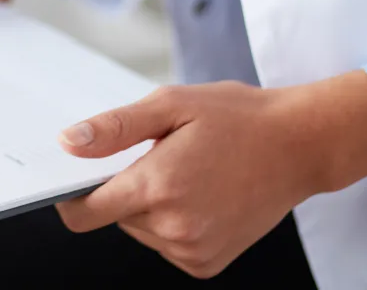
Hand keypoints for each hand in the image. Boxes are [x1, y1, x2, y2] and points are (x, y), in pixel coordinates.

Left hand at [54, 72, 366, 278]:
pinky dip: (172, 222)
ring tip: (189, 171)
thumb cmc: (237, 118)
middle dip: (126, 187)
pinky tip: (201, 195)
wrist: (298, 145)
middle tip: (162, 155)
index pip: (85, 212)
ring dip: (151, 205)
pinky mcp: (207, 263)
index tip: (75, 178)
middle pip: (115, 216)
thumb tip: (68, 143)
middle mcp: (173, 227)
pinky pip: (167, 245)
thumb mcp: (171, 104)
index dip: (71, 196)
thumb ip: (114, 128)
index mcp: (158, 187)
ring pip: (141, 230)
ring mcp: (192, 250)